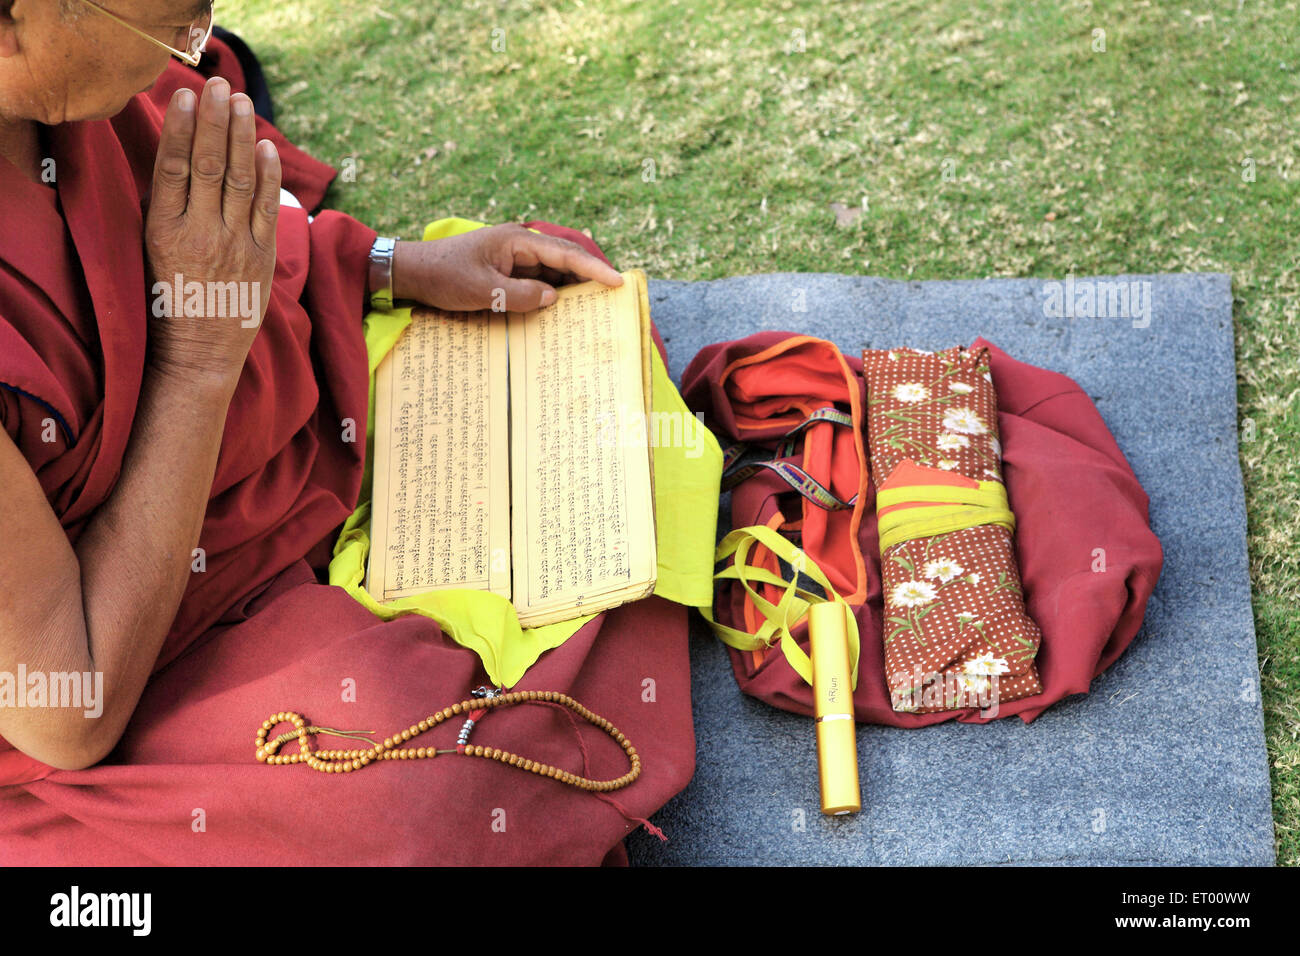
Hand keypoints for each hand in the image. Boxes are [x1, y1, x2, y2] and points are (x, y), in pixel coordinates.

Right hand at [144, 77, 280, 389]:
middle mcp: (200, 234)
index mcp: (165, 231)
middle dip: (215, 122)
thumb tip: (182, 162)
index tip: (184, 96)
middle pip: (207, 165)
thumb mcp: (157, 252)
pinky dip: (266, 175)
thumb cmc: (174, 300)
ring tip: (241, 103)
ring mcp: (234, 245)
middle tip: (219, 86)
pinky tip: (265, 146)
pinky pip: (265, 209)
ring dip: (241, 137)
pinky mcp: (261, 258)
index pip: (172, 168)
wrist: (199, 352)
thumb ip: (171, 210)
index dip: (179, 128)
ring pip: (238, 181)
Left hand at [390, 223, 622, 311]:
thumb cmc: (444, 276)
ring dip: (572, 286)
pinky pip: (537, 280)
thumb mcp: (482, 290)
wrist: (412, 272)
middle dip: (589, 275)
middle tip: (615, 295)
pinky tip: (563, 308)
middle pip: (564, 259)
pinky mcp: (507, 270)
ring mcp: (514, 257)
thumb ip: (520, 295)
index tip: (616, 281)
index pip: (564, 253)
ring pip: (553, 271)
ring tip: (595, 305)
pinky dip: (552, 293)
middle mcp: (520, 244)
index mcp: (517, 240)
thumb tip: (553, 299)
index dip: (593, 269)